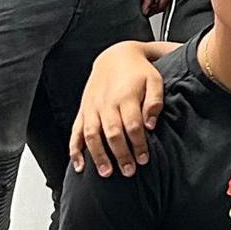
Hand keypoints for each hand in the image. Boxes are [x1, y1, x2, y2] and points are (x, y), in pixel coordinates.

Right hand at [69, 42, 164, 177]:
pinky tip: (79, 166)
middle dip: (121, 155)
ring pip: (92, 135)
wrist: (115, 56)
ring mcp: (92, 108)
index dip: (138, 144)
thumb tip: (151, 125)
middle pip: (112, 133)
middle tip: (129, 171)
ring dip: (98, 156)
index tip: (145, 159)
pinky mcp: (83, 111)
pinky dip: (75, 150)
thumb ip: (155, 102)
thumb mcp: (155, 80)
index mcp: (126, 96)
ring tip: (107, 173)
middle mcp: (107, 103)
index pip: (133, 125)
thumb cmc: (138, 71)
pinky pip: (76, 132)